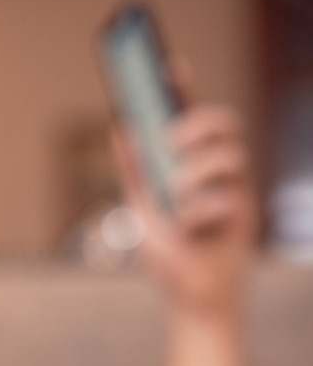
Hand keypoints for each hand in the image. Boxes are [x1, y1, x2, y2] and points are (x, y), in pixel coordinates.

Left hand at [113, 102, 256, 314]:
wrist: (192, 301)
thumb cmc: (169, 258)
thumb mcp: (142, 211)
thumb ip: (133, 171)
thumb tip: (120, 126)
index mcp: (191, 166)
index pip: (192, 115)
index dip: (184, 87)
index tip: (170, 65)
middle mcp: (216, 173)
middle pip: (226, 123)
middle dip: (200, 123)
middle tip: (173, 140)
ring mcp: (234, 191)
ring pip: (232, 154)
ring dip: (199, 170)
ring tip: (177, 195)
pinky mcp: (244, 215)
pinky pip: (228, 197)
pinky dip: (201, 213)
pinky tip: (189, 231)